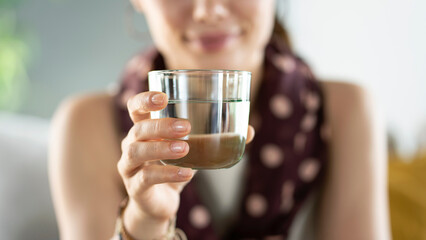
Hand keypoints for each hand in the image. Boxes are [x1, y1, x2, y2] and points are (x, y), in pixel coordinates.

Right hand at [117, 91, 253, 237]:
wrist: (160, 203)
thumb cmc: (175, 166)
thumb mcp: (195, 150)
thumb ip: (216, 138)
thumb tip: (249, 129)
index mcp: (144, 128)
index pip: (135, 107)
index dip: (144, 99)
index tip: (163, 97)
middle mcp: (131, 143)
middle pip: (138, 128)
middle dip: (160, 125)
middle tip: (185, 127)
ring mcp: (130, 166)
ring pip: (137, 151)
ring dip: (161, 148)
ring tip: (185, 148)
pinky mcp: (135, 187)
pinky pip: (147, 178)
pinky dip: (168, 174)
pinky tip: (187, 174)